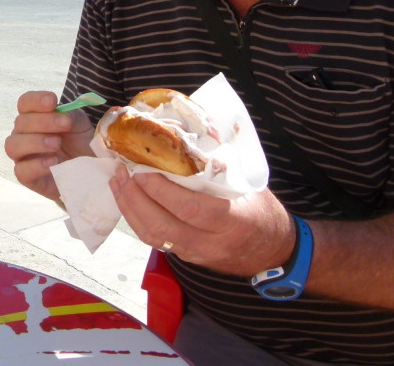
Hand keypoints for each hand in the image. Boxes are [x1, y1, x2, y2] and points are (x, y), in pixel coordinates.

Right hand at [4, 91, 94, 201]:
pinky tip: (53, 162)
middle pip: (20, 123)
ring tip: (56, 144)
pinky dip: (36, 165)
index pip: (24, 103)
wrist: (89, 169)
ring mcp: (23, 156)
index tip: (53, 101)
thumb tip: (62, 114)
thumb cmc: (79, 143)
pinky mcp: (28, 178)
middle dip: (43, 121)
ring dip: (35, 142)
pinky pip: (21, 171)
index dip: (35, 100)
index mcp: (34, 117)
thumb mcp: (79, 124)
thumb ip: (69, 115)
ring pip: (12, 146)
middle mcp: (24, 135)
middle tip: (65, 124)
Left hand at [110, 166, 294, 276]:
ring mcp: (197, 254)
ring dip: (130, 208)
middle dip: (136, 198)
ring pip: (154, 237)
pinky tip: (127, 200)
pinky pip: (156, 241)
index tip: (142, 170)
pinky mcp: (187, 258)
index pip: (191, 209)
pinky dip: (137, 219)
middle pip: (164, 226)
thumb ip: (220, 168)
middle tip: (122, 172)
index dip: (162, 191)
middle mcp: (211, 243)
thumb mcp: (249, 186)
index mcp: (233, 221)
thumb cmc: (264, 212)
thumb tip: (187, 136)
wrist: (276, 252)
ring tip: (117, 182)